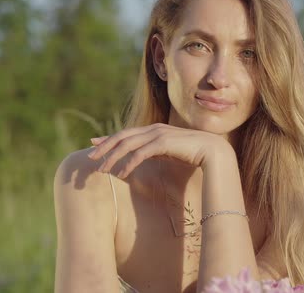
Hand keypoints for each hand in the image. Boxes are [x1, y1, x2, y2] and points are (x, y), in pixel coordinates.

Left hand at [87, 123, 232, 178]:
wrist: (214, 152)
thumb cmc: (194, 154)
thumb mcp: (170, 152)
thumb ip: (157, 151)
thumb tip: (145, 156)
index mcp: (154, 129)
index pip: (126, 133)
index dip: (109, 138)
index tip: (94, 144)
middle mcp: (154, 129)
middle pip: (122, 136)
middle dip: (104, 147)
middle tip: (90, 158)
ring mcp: (158, 134)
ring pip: (127, 144)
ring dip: (112, 157)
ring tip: (101, 169)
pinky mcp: (163, 142)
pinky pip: (140, 153)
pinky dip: (128, 163)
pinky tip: (121, 174)